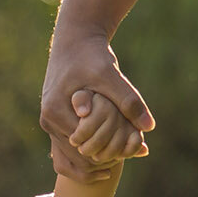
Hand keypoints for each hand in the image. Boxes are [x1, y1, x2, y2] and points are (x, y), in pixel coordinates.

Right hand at [41, 28, 152, 182]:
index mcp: (56, 112)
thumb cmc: (92, 55)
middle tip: (132, 151)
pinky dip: (92, 149)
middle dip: (105, 156)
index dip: (110, 151)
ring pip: (75, 155)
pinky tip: (113, 146)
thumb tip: (149, 127)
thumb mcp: (110, 76)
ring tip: (125, 150)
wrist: (75, 40)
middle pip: (78, 156)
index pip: (84, 148)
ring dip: (99, 155)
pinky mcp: (56, 120)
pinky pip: (72, 147)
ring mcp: (50, 122)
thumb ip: (128, 101)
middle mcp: (48, 121)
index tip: (132, 145)